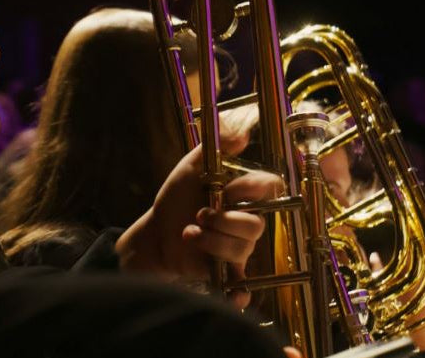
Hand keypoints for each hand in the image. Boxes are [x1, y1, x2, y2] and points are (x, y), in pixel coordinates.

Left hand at [116, 146, 283, 306]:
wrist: (155, 232)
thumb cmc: (176, 198)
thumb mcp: (190, 167)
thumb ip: (213, 146)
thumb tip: (242, 132)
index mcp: (242, 193)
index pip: (269, 187)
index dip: (254, 188)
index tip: (232, 188)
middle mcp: (245, 220)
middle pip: (254, 225)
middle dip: (224, 220)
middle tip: (200, 215)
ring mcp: (237, 247)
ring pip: (243, 249)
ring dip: (213, 241)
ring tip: (189, 234)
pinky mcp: (226, 271)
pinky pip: (244, 284)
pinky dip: (240, 292)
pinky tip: (232, 292)